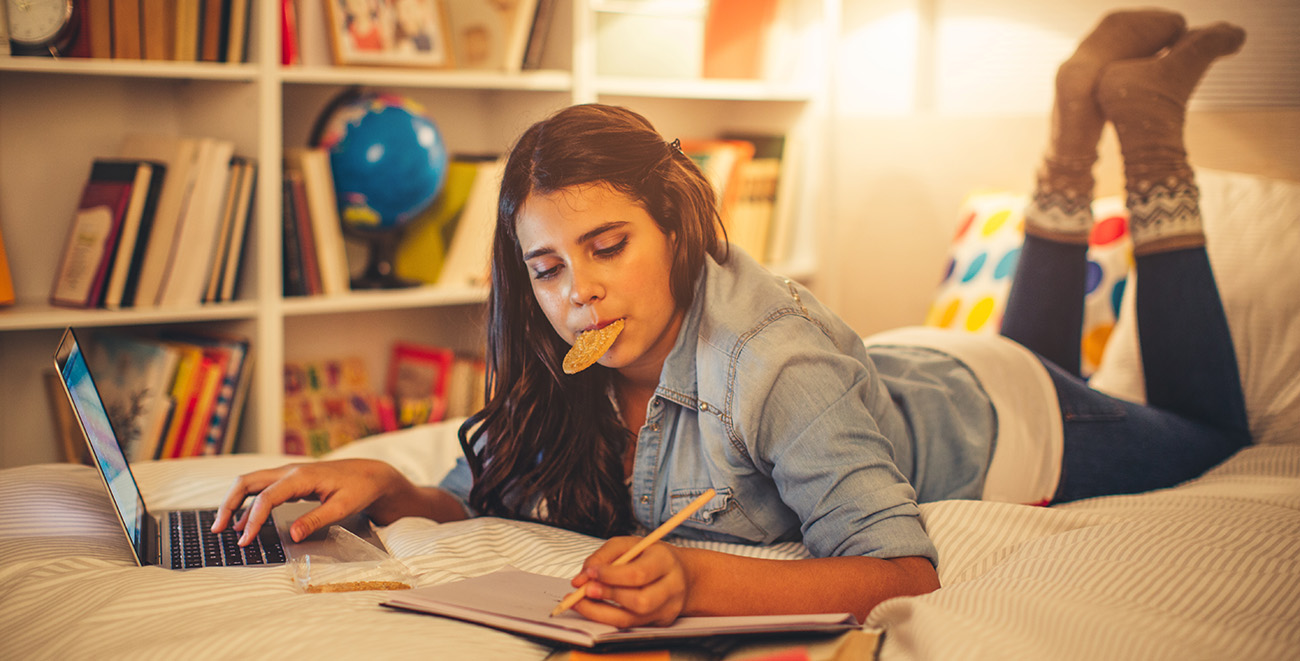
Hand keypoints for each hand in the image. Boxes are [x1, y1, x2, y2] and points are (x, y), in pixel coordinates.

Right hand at [211, 459, 407, 545]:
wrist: (371, 474)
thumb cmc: (359, 489)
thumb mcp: (342, 507)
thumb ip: (316, 520)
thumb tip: (293, 535)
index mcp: (301, 476)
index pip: (266, 496)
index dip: (253, 519)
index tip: (246, 540)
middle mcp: (290, 471)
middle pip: (247, 482)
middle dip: (229, 504)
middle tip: (218, 529)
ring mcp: (289, 473)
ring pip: (251, 482)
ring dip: (234, 502)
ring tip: (223, 527)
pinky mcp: (291, 480)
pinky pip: (262, 488)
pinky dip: (248, 502)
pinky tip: (244, 522)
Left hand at [568, 536, 688, 626]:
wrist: (680, 573)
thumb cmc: (649, 556)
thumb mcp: (628, 545)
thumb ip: (602, 557)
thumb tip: (581, 579)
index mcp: (665, 561)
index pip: (638, 574)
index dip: (611, 576)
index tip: (589, 573)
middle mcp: (671, 587)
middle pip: (640, 601)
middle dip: (607, 597)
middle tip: (583, 591)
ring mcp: (667, 609)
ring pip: (631, 620)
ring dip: (600, 612)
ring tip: (581, 602)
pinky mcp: (660, 623)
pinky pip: (629, 626)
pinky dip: (606, 618)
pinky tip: (594, 608)